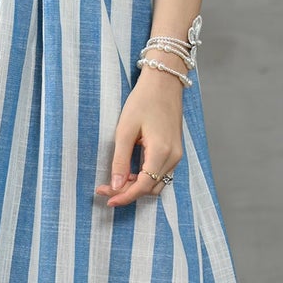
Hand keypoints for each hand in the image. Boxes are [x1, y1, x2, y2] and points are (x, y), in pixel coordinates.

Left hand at [95, 68, 184, 208]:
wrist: (164, 82)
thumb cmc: (143, 101)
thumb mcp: (125, 130)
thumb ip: (121, 160)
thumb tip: (116, 185)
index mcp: (161, 151)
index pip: (143, 186)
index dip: (125, 196)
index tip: (107, 199)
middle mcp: (173, 157)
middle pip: (151, 188)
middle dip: (128, 192)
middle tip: (105, 187)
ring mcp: (177, 154)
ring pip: (157, 183)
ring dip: (137, 186)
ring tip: (116, 180)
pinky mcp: (175, 150)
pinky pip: (161, 173)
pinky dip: (146, 178)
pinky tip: (131, 172)